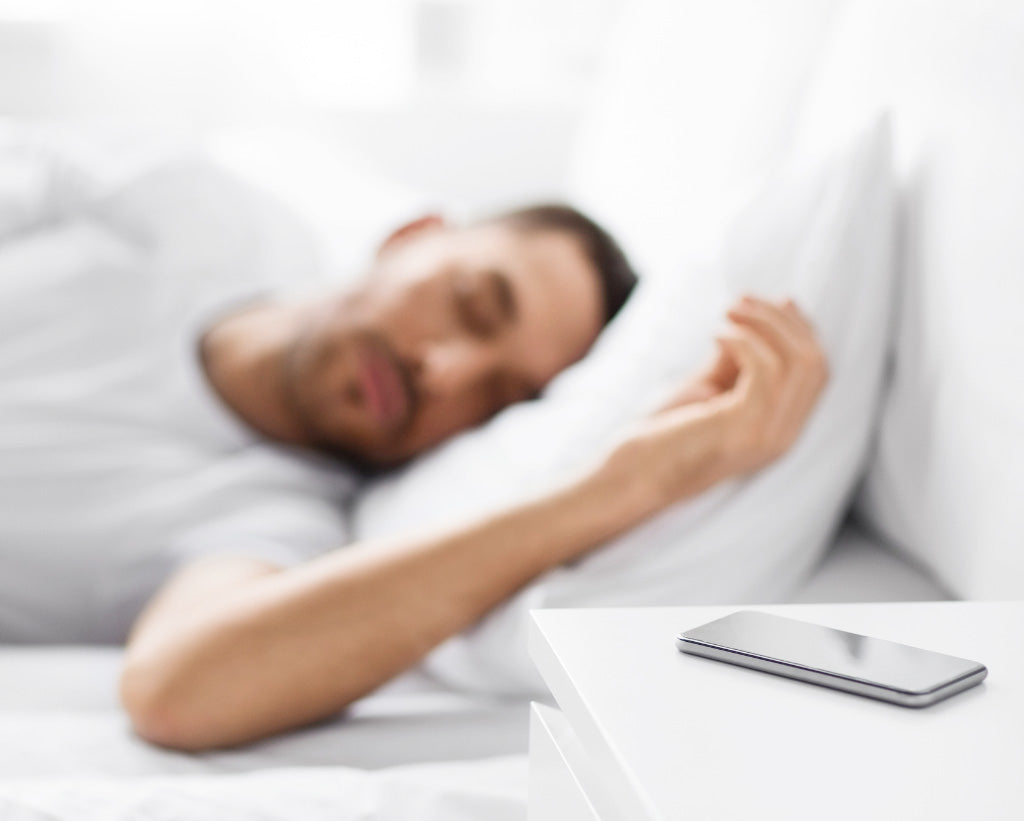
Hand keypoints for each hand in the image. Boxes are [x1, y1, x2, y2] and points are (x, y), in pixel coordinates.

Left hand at [601, 296, 828, 510]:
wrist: (632, 477)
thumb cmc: (664, 433)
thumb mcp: (707, 389)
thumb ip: (733, 360)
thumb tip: (748, 316)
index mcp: (780, 427)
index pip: (817, 371)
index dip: (801, 329)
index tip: (771, 301)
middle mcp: (784, 435)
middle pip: (815, 362)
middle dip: (783, 320)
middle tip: (743, 299)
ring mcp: (769, 435)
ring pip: (798, 361)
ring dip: (764, 323)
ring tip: (728, 310)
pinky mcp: (745, 428)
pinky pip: (765, 369)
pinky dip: (744, 341)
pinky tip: (716, 333)